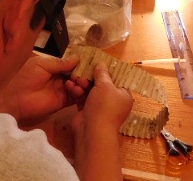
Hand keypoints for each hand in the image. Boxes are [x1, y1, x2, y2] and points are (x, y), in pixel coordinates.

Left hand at [0, 55, 89, 126]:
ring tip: (80, 82)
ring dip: (82, 83)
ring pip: (78, 85)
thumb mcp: (41, 65)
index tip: (91, 60)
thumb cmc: (26, 78)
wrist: (17, 100)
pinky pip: (75, 97)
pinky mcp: (63, 102)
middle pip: (77, 74)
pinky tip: (78, 90)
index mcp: (55, 67)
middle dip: (83, 73)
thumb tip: (77, 58)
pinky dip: (79, 93)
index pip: (71, 63)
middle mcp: (61, 77)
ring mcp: (63, 90)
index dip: (80, 62)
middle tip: (87, 74)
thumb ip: (59, 63)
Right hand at [71, 62, 132, 180]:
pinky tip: (70, 84)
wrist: (92, 131)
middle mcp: (112, 100)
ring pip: (90, 90)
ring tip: (75, 77)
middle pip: (102, 83)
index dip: (107, 70)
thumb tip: (101, 64)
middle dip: (91, 76)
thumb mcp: (105, 86)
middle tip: (82, 67)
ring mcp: (99, 106)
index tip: (98, 60)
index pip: (117, 79)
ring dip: (82, 83)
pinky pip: (82, 97)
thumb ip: (102, 73)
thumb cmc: (104, 106)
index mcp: (123, 94)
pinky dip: (77, 91)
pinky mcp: (87, 110)